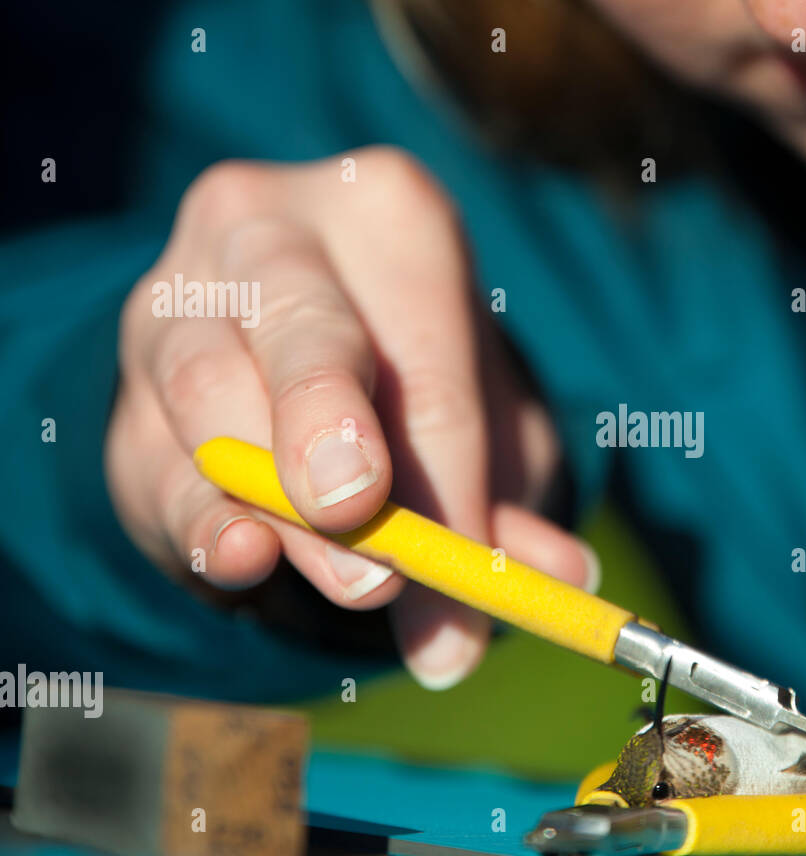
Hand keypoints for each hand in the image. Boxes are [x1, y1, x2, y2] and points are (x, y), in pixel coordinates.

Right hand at [107, 148, 596, 688]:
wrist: (287, 363)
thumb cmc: (409, 380)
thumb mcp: (473, 431)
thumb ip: (504, 510)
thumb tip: (564, 581)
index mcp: (388, 211)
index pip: (427, 355)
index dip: (451, 475)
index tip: (472, 565)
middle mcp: (271, 227)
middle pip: (301, 328)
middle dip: (328, 420)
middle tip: (357, 507)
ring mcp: (179, 294)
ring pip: (208, 389)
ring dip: (278, 502)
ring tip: (352, 580)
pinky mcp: (128, 381)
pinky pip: (153, 457)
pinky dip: (201, 520)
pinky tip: (243, 555)